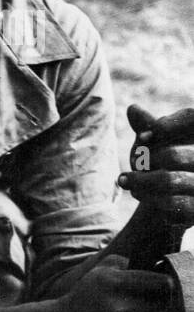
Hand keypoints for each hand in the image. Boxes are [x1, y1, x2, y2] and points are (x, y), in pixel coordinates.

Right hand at [53, 253, 178, 311]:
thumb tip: (152, 264)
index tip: (168, 290)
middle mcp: (118, 309)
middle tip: (169, 309)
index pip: (163, 283)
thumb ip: (121, 263)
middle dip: (172, 307)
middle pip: (170, 307)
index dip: (170, 287)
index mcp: (112, 284)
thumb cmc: (81, 302)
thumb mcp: (94, 275)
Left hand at [119, 105, 193, 225]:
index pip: (192, 119)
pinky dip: (149, 198)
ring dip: (140, 181)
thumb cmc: (163, 163)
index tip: (142, 138)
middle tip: (131, 162)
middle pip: (173, 156)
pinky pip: (173, 203)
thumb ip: (148, 127)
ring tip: (124, 180)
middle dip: (144, 160)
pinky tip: (137, 194)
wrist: (172, 199)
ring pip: (169, 180)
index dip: (167, 126)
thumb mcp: (154, 143)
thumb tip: (132, 108)